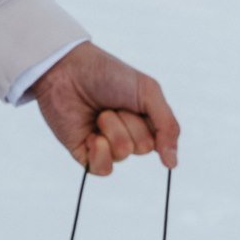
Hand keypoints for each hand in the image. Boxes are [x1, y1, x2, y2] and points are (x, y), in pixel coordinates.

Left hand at [32, 43, 178, 176]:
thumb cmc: (108, 74)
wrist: (67, 69)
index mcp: (143, 120)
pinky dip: (100, 153)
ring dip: (112, 129)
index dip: (151, 123)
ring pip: (122, 155)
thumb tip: (172, 164)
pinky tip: (92, 136)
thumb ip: (167, 126)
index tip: (139, 104)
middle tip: (114, 104)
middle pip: (142, 147)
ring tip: (99, 113)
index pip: (160, 139)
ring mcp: (105, 145)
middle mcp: (126, 135)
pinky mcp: (84, 152)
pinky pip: (102, 169)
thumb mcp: (148, 92)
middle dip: (129, 123)